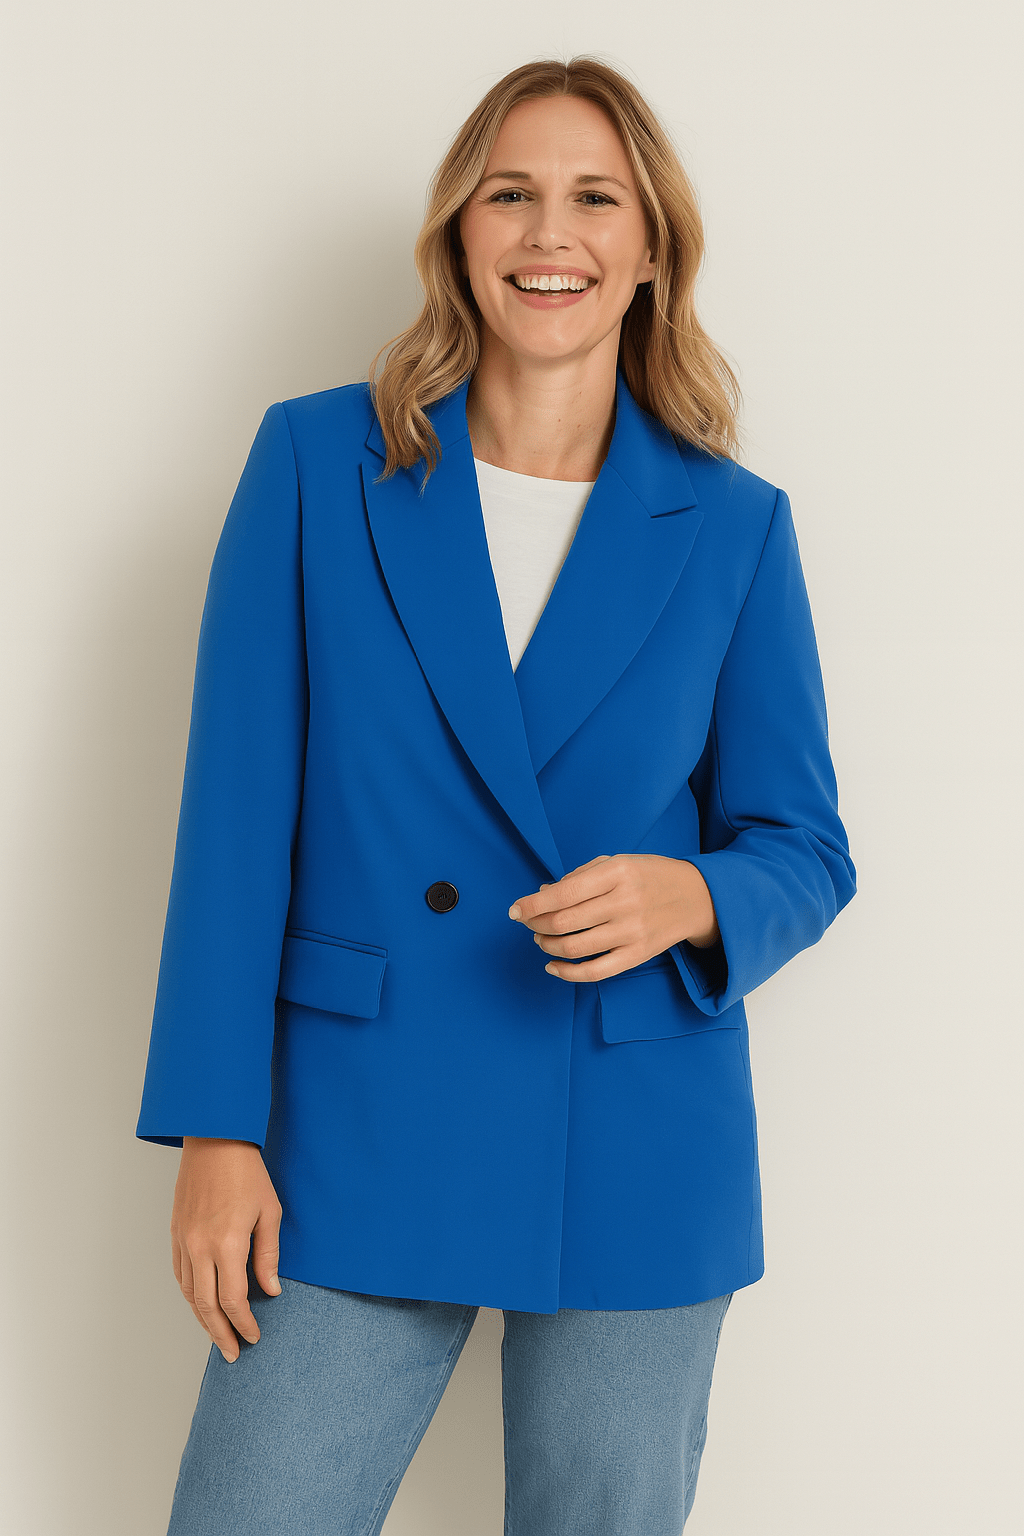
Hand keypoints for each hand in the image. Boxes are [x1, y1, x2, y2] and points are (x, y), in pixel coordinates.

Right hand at [171, 1137, 282, 1362]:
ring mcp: (184, 1241)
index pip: (233, 1300)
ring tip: (218, 1336)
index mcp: (228, 1244)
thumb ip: (268, 1255)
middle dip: (221, 1334)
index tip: (254, 1336)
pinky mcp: (175, 1233)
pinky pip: (180, 1274)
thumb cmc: (247, 1173)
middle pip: (206, 1305)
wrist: (215, 1141)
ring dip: (202, 1319)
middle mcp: (200, 1247)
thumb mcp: (269, 1212)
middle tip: (233, 1353)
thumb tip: (270, 1290)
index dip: (244, 1323)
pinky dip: (190, 1295)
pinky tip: (200, 1304)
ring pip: (189, 1294)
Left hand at [508, 854, 719, 981]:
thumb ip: (578, 877)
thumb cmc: (647, 875)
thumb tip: (540, 895)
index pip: (563, 893)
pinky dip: (567, 973)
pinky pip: (595, 972)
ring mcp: (632, 932)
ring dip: (547, 945)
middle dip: (536, 925)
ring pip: (574, 947)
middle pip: (564, 922)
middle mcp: (624, 903)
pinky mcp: (637, 955)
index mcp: (617, 873)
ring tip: (541, 939)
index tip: (515, 910)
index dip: (532, 904)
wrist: (694, 896)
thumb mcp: (615, 862)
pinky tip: (552, 966)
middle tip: (528, 923)